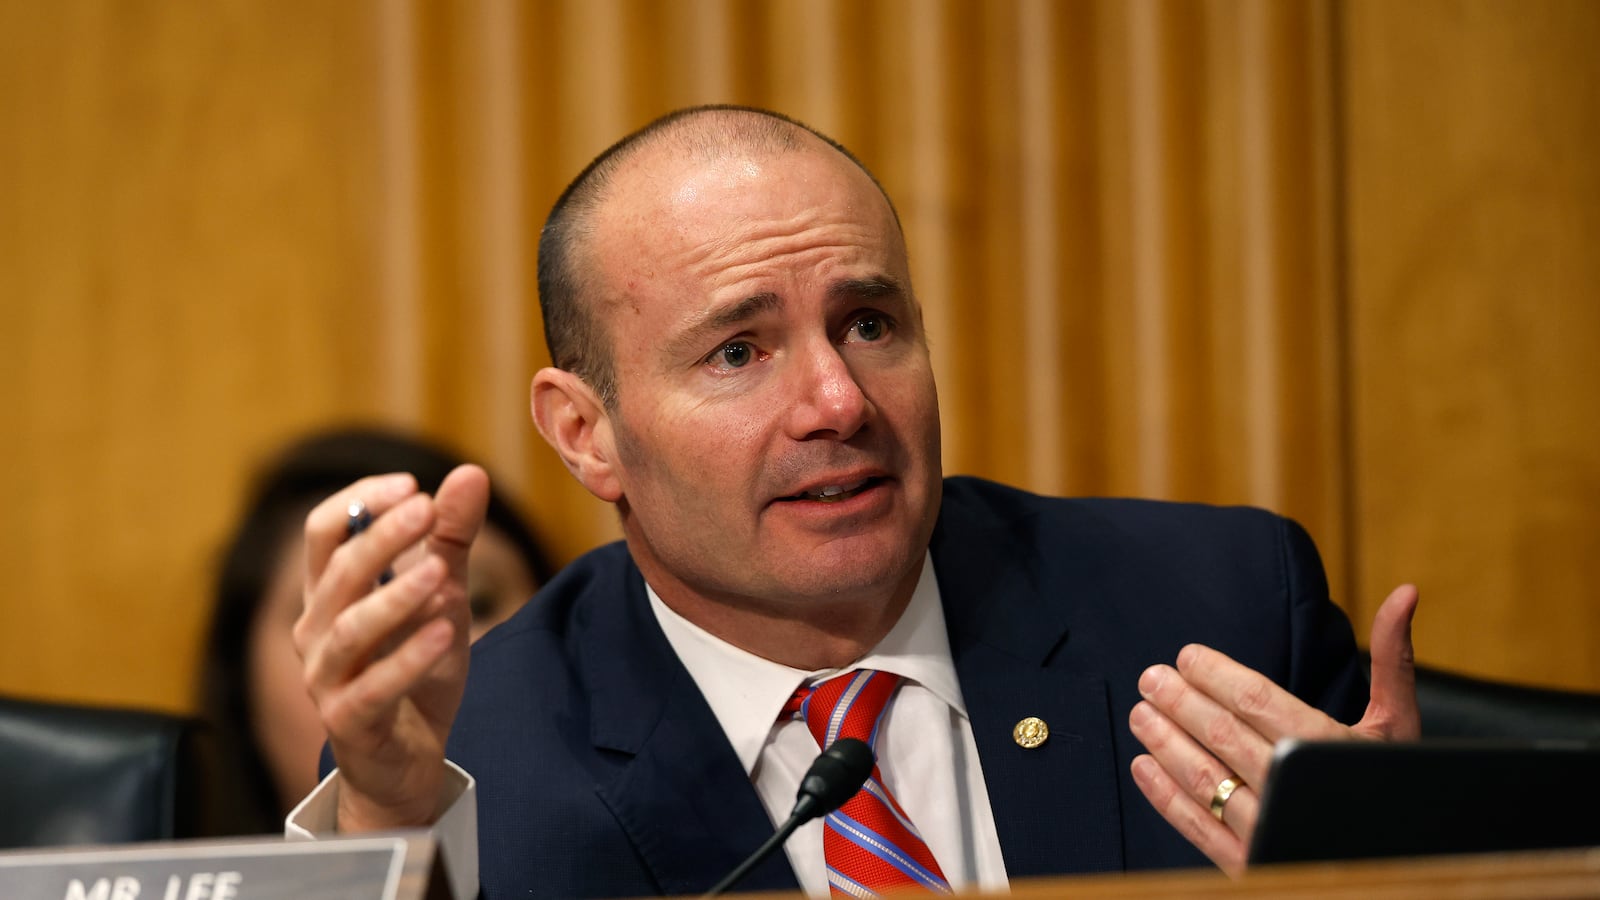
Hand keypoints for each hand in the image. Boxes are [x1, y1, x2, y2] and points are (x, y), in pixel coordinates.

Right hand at [292, 464, 489, 830]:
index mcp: (330, 595)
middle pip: (339, 574)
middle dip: (383, 538)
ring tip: (439, 572)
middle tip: (426, 509)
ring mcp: (327, 679)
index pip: (323, 533)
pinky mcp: (350, 723)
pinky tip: (443, 631)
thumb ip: (452, 539)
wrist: (408, 762)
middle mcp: (317, 632)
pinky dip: (409, 658)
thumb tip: (469, 473)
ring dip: (395, 597)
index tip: (411, 484)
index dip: (360, 501)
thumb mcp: (444, 596)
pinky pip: (375, 687)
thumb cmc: (416, 669)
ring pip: (351, 630)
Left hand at [1128, 584, 1419, 875]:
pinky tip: (1144, 768)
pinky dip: (1166, 799)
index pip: (1259, 701)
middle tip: (1150, 679)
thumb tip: (1404, 592)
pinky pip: (1200, 829)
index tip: (1186, 656)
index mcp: (1332, 750)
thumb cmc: (1394, 786)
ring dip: (1166, 744)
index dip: (1216, 675)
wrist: (1405, 864)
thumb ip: (1392, 661)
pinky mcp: (1251, 867)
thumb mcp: (1399, 726)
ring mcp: (1272, 833)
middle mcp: (1297, 792)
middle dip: (1181, 704)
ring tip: (1140, 715)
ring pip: (1207, 781)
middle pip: (1224, 736)